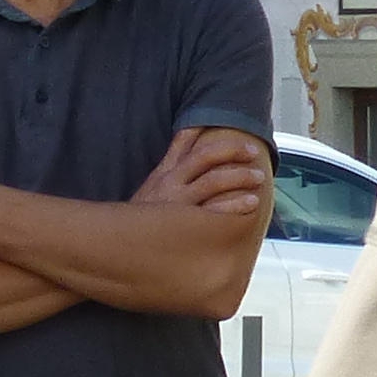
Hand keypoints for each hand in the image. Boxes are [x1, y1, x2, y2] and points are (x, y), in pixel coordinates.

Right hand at [136, 125, 275, 220]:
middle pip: (206, 157)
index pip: (188, 144)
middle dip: (232, 152)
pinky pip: (214, 213)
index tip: (236, 134)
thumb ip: (173, 158)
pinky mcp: (183, 227)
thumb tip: (190, 130)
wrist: (117, 246)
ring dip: (239, 177)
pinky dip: (235, 206)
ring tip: (259, 178)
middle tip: (252, 154)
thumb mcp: (153, 184)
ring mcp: (177, 205)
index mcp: (164, 174)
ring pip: (213, 181)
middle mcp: (171, 184)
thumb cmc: (141, 217)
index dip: (212, 134)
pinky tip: (251, 203)